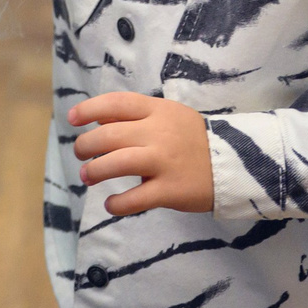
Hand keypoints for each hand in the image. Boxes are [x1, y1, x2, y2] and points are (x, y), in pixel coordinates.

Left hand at [69, 92, 214, 215]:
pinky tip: (111, 204)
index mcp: (158, 110)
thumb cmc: (194, 140)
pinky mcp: (170, 190)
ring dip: (95, 171)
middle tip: (81, 154)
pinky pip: (135, 198)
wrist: (235, 164)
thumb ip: (138, 116)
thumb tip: (99, 119)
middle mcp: (159, 133)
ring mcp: (164, 162)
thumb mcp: (169, 116)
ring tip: (88, 176)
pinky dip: (117, 204)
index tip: (72, 119)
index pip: (116, 103)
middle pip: (109, 135)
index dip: (89, 109)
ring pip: (117, 164)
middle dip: (86, 145)